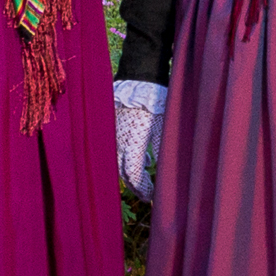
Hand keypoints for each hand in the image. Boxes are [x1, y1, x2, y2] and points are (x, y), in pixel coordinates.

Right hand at [113, 79, 164, 198]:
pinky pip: (116, 149)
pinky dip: (126, 158)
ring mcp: (113, 134)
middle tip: (146, 194)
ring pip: (118, 162)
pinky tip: (140, 160)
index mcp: (131, 142)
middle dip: (135, 185)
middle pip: (123, 172)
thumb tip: (159, 171)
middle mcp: (118, 141)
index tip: (152, 197)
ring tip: (143, 179)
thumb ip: (160, 150)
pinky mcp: (112, 127)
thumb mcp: (163, 126)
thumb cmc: (155, 101)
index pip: (134, 174)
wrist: (140, 78)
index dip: (142, 188)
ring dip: (130, 172)